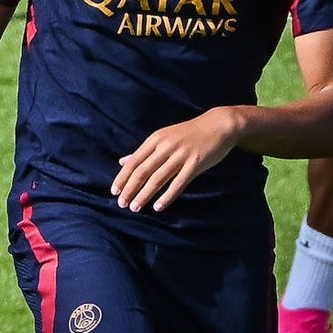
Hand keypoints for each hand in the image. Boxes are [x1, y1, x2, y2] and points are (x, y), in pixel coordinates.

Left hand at [111, 108, 239, 212]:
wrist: (218, 124)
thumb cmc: (188, 133)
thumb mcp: (163, 137)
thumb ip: (144, 152)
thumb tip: (122, 161)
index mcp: (155, 140)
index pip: (134, 162)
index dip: (123, 177)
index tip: (114, 192)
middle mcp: (165, 147)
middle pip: (142, 171)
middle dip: (130, 189)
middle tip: (122, 204)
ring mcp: (180, 155)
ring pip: (157, 179)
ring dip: (144, 195)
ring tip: (135, 207)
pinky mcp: (195, 164)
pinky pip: (178, 183)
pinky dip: (167, 196)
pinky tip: (158, 207)